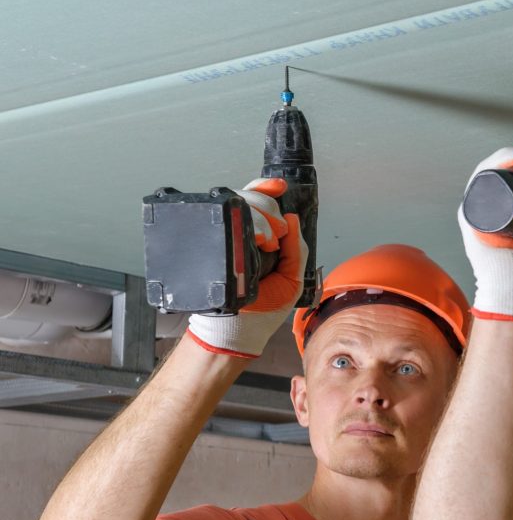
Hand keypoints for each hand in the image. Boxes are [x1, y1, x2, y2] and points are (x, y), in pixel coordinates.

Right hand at [187, 178, 307, 357]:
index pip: (259, 205)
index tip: (279, 187)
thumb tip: (293, 219)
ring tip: (267, 241)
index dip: (267, 190)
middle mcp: (239, 237)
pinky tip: (252, 238)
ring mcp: (222, 241)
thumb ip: (297, 250)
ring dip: (257, 215)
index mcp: (259, 242)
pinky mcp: (208, 248)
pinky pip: (215, 222)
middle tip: (276, 234)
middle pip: (247, 199)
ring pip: (233, 206)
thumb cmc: (262, 311)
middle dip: (267, 207)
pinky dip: (234, 221)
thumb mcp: (291, 279)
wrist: (236, 332)